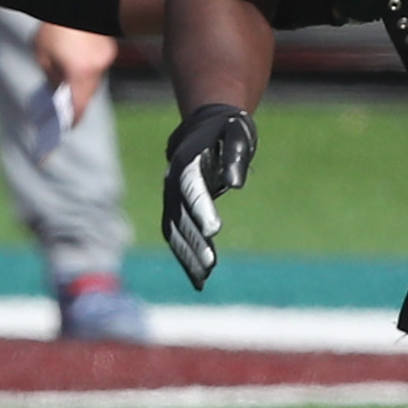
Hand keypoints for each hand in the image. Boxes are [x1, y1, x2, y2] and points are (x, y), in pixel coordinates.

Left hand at [32, 22, 117, 122]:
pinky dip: (88, 69)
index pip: (80, 106)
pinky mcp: (109, 47)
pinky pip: (98, 65)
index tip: (68, 125)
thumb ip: (51, 75)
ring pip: (95, 79)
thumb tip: (57, 88)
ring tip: (67, 85)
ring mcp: (107, 57)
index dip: (74, 118)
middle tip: (63, 104)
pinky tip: (77, 66)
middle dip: (77, 99)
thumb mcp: (43, 53)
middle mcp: (98, 68)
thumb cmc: (55, 26)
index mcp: (81, 73)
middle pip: (89, 93)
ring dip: (82, 84)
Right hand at [161, 104, 255, 289]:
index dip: (201, 208)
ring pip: (174, 231)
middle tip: (210, 264)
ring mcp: (172, 198)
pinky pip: (177, 237)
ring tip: (203, 278)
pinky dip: (185, 258)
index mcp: (188, 160)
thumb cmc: (226, 130)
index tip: (214, 229)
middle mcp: (173, 181)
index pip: (191, 186)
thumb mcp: (235, 135)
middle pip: (180, 215)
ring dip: (186, 255)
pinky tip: (199, 280)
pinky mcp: (176, 210)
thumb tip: (236, 184)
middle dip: (193, 240)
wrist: (203, 127)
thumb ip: (235, 156)